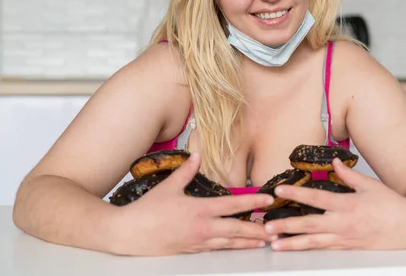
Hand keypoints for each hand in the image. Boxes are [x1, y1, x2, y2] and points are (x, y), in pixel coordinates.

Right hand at [111, 153, 273, 255]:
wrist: (129, 234)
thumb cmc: (147, 210)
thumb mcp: (169, 187)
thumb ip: (186, 171)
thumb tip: (197, 155)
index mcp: (200, 210)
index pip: (233, 205)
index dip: (253, 202)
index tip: (268, 200)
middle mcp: (203, 228)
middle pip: (237, 229)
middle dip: (258, 229)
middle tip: (276, 229)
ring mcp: (198, 242)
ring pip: (229, 242)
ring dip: (248, 241)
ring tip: (264, 240)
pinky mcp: (192, 250)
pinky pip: (216, 248)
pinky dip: (230, 247)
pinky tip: (238, 246)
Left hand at [263, 158, 405, 250]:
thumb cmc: (392, 204)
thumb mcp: (369, 184)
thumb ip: (348, 175)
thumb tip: (332, 161)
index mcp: (348, 205)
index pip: (316, 199)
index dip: (296, 195)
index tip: (279, 191)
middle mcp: (343, 224)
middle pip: (309, 225)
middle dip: (286, 226)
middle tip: (266, 227)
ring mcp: (345, 238)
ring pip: (314, 242)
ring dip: (292, 243)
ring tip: (274, 244)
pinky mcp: (348, 247)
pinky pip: (324, 248)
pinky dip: (308, 248)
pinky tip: (296, 248)